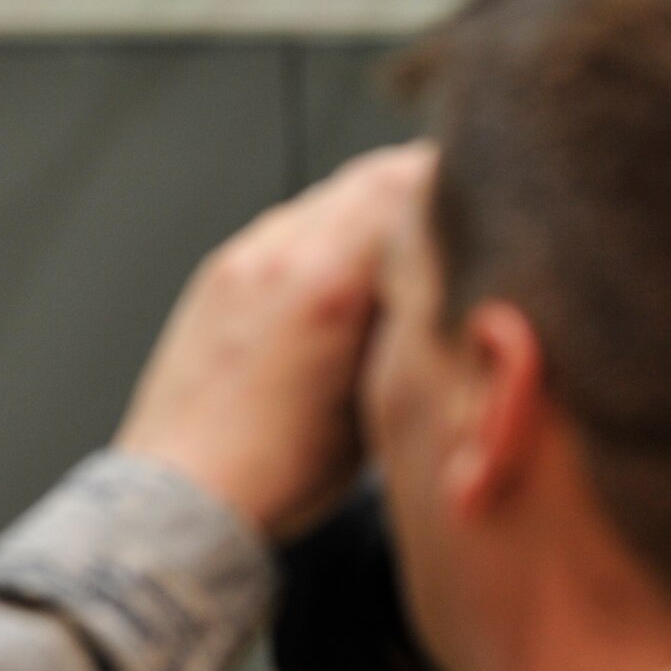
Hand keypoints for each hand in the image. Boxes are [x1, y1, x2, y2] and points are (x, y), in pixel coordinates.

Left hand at [114, 143, 435, 540]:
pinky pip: (286, 227)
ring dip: (368, 212)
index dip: (456, 186)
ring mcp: (242, 259)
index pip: (407, 184)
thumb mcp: (376, 405)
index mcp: (327, 285)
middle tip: (457, 225)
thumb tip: (445, 288)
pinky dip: (324, 236)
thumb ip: (411, 329)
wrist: (182, 493)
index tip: (488, 207)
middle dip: (418, 192)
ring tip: (399, 256)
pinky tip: (339, 282)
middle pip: (369, 177)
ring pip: (327, 198)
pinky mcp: (219, 274)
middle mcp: (279, 254)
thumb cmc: (278, 473)